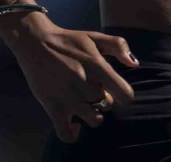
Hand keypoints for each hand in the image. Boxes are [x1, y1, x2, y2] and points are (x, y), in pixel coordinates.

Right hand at [1, 18, 138, 142]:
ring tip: (86, 103)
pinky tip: (76, 125)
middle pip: (107, 104)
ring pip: (93, 119)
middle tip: (92, 88)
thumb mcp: (94, 37)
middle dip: (104, 98)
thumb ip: (118, 45)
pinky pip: (67, 133)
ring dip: (93, 113)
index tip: (117, 90)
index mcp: (97, 65)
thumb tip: (135, 64)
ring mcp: (68, 97)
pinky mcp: (53, 107)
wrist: (35, 42)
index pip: (124, 94)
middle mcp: (84, 83)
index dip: (124, 94)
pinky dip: (74, 133)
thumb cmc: (68, 40)